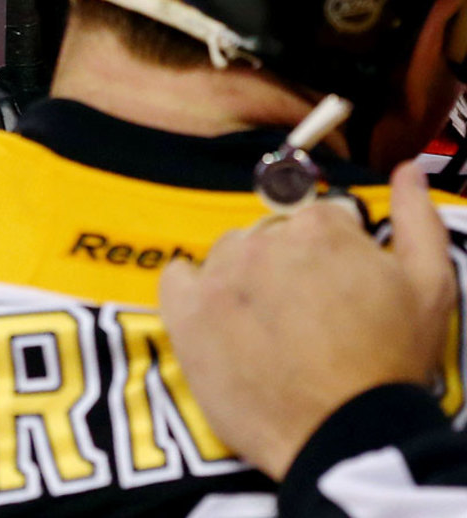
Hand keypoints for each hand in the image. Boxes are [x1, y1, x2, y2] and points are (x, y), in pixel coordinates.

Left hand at [158, 160, 455, 480]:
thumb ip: (415, 219)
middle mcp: (262, 241)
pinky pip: (177, 277)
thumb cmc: (389, 365)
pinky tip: (219, 319)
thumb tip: (404, 169)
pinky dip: (193, 291)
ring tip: (272, 328)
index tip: (339, 288)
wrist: (344, 436)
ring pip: (228, 256)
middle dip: (288, 266)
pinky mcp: (186, 312)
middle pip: (270, 236)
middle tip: (308, 316)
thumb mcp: (428, 287)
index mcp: (317, 227)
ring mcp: (219, 275)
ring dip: (244, 279)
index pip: (316, 218)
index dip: (332, 255)